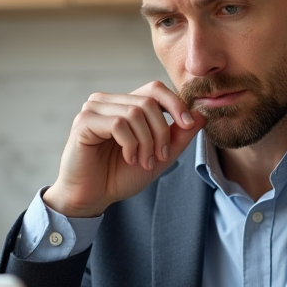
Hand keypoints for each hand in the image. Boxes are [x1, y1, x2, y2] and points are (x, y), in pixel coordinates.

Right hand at [43, 81, 204, 217]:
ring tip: (143, 162)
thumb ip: (179, 136)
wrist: (92, 197)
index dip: (175, 103)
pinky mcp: (84, 121)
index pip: (155, 89)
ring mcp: (94, 109)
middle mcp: (108, 101)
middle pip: (148, 102)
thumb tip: (201, 114)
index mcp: (125, 105)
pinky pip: (118, 124)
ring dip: (146, 142)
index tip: (188, 125)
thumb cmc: (120, 176)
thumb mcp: (159, 156)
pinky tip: (128, 159)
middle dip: (161, 132)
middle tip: (160, 156)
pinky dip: (130, 144)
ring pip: (135, 113)